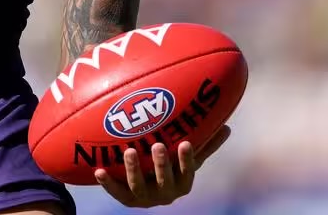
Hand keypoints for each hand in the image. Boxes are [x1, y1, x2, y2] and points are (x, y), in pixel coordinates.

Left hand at [95, 125, 229, 207]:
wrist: (146, 191)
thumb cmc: (171, 168)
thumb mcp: (187, 159)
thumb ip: (205, 145)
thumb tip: (228, 127)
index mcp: (182, 183)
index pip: (187, 173)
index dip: (186, 160)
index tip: (184, 143)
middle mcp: (165, 194)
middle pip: (164, 182)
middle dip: (161, 165)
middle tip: (157, 145)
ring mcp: (145, 198)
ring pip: (139, 187)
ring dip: (134, 170)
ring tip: (129, 151)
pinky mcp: (128, 200)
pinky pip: (117, 193)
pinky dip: (108, 183)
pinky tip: (99, 171)